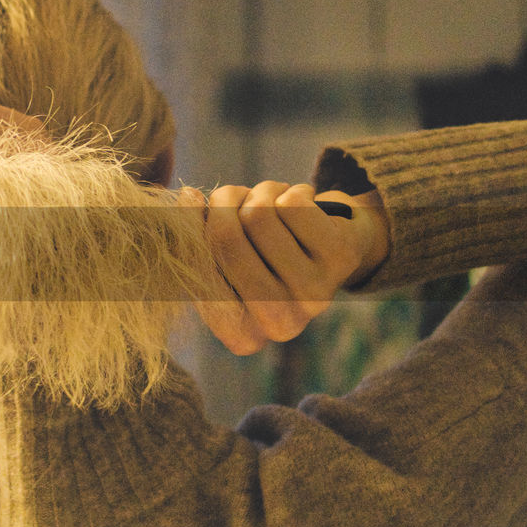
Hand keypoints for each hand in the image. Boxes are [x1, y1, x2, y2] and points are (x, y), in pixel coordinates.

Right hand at [186, 182, 388, 354]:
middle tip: (230, 194)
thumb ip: (194, 240)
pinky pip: (292, 204)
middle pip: (225, 241)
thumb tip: (188, 198)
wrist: (333, 246)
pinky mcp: (340, 258)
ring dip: (258, 193)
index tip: (191, 198)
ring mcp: (313, 293)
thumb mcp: (222, 259)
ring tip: (267, 198)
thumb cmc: (263, 253)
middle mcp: (279, 325)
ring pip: (258, 216)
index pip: (194, 274)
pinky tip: (299, 202)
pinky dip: (289, 191)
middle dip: (223, 203)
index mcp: (243, 336)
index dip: (187, 224)